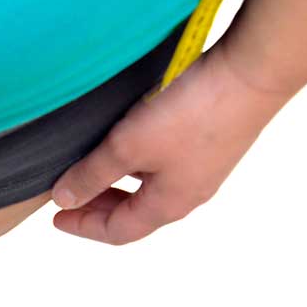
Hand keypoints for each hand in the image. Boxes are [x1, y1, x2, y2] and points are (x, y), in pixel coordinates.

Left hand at [50, 46, 291, 244]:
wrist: (250, 75)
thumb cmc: (191, 115)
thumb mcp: (127, 147)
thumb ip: (92, 175)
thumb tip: (63, 199)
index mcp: (167, 206)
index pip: (117, 232)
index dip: (83, 227)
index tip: (57, 216)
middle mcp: (188, 194)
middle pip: (135, 214)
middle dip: (98, 207)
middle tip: (70, 194)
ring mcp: (202, 169)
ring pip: (150, 189)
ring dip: (118, 184)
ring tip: (91, 168)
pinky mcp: (210, 143)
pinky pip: (165, 167)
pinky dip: (138, 165)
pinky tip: (128, 143)